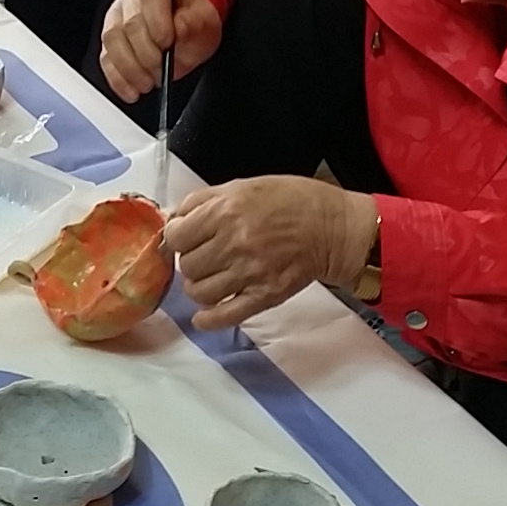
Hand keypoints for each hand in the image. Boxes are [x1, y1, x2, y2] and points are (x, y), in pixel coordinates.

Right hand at [99, 0, 221, 101]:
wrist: (180, 20)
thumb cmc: (190, 18)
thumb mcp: (204, 18)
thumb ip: (194, 22)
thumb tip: (179, 29)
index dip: (157, 23)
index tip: (168, 44)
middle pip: (129, 25)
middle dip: (145, 54)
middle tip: (160, 71)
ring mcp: (116, 19)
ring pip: (112, 42)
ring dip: (130, 69)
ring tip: (147, 84)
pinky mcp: (110, 41)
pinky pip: (106, 59)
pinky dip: (118, 79)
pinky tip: (131, 91)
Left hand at [165, 177, 376, 328]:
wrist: (333, 227)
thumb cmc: (291, 201)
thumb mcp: (242, 185)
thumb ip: (202, 201)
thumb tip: (173, 220)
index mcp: (225, 211)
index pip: (176, 236)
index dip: (176, 238)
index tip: (185, 238)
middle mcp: (234, 243)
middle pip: (186, 265)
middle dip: (190, 261)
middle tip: (204, 256)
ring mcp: (249, 272)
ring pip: (200, 292)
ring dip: (199, 287)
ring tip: (210, 279)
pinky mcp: (264, 295)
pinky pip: (225, 315)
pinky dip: (209, 320)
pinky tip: (204, 317)